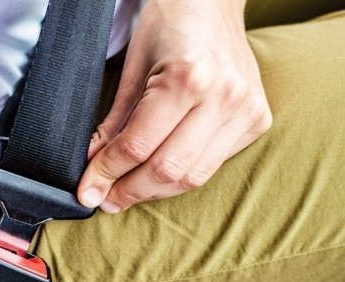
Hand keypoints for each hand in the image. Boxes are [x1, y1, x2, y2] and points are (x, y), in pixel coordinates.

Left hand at [78, 0, 271, 211]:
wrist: (212, 1)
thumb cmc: (168, 26)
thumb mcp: (132, 69)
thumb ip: (115, 124)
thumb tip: (95, 169)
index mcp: (188, 77)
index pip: (138, 146)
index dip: (107, 173)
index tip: (87, 190)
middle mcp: (223, 96)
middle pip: (167, 170)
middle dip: (129, 191)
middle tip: (104, 199)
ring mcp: (246, 109)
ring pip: (193, 176)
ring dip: (154, 191)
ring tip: (127, 193)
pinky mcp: (258, 120)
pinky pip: (212, 165)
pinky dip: (181, 176)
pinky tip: (159, 174)